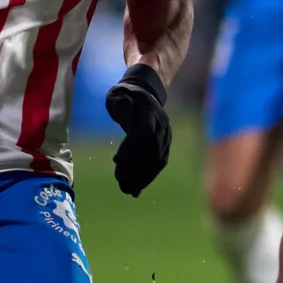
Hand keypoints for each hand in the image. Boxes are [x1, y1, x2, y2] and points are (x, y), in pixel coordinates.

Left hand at [103, 63, 172, 196]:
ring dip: (144, 177)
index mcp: (149, 110)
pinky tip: (138, 188)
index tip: (116, 161)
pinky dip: (150, 175)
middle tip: (122, 185)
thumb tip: (124, 110)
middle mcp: (161, 124)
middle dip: (137, 169)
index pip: (143, 131)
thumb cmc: (126, 94)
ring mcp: (166, 134)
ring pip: (158, 158)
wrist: (146, 91)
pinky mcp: (166, 142)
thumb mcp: (117, 94)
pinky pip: (161, 161)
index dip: (131, 148)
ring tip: (129, 191)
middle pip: (152, 149)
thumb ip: (120, 103)